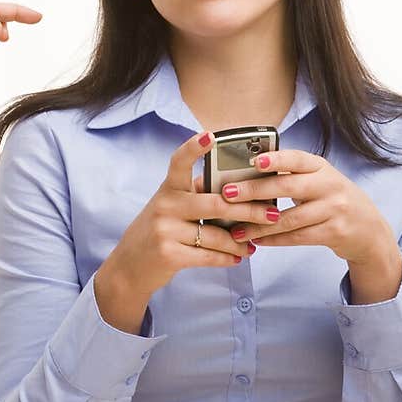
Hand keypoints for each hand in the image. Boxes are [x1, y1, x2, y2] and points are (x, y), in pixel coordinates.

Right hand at [100, 129, 275, 303]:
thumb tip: (237, 188)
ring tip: (253, 244)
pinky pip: (208, 255)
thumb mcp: (170, 206)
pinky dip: (227, 258)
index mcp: (168, 188)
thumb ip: (195, 194)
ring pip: (215, 235)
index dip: (194, 147)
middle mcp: (165, 205)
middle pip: (216, 203)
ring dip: (240, 242)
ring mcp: (165, 230)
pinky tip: (237, 257)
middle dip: (249, 210)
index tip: (211, 135)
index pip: (179, 161)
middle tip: (271, 213)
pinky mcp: (169, 254)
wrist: (130, 265)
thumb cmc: (158, 230)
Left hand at [223, 148, 397, 266]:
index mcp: (321, 167)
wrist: (368, 229)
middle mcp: (330, 185)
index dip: (276, 158)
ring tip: (236, 229)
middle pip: (288, 186)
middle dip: (254, 190)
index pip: (297, 158)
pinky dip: (274, 239)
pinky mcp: (335, 232)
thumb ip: (290, 175)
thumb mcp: (318, 180)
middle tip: (228, 194)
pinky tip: (257, 240)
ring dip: (259, 225)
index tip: (254, 161)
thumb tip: (247, 174)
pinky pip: (298, 237)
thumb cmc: (332, 199)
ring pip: (290, 218)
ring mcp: (334, 209)